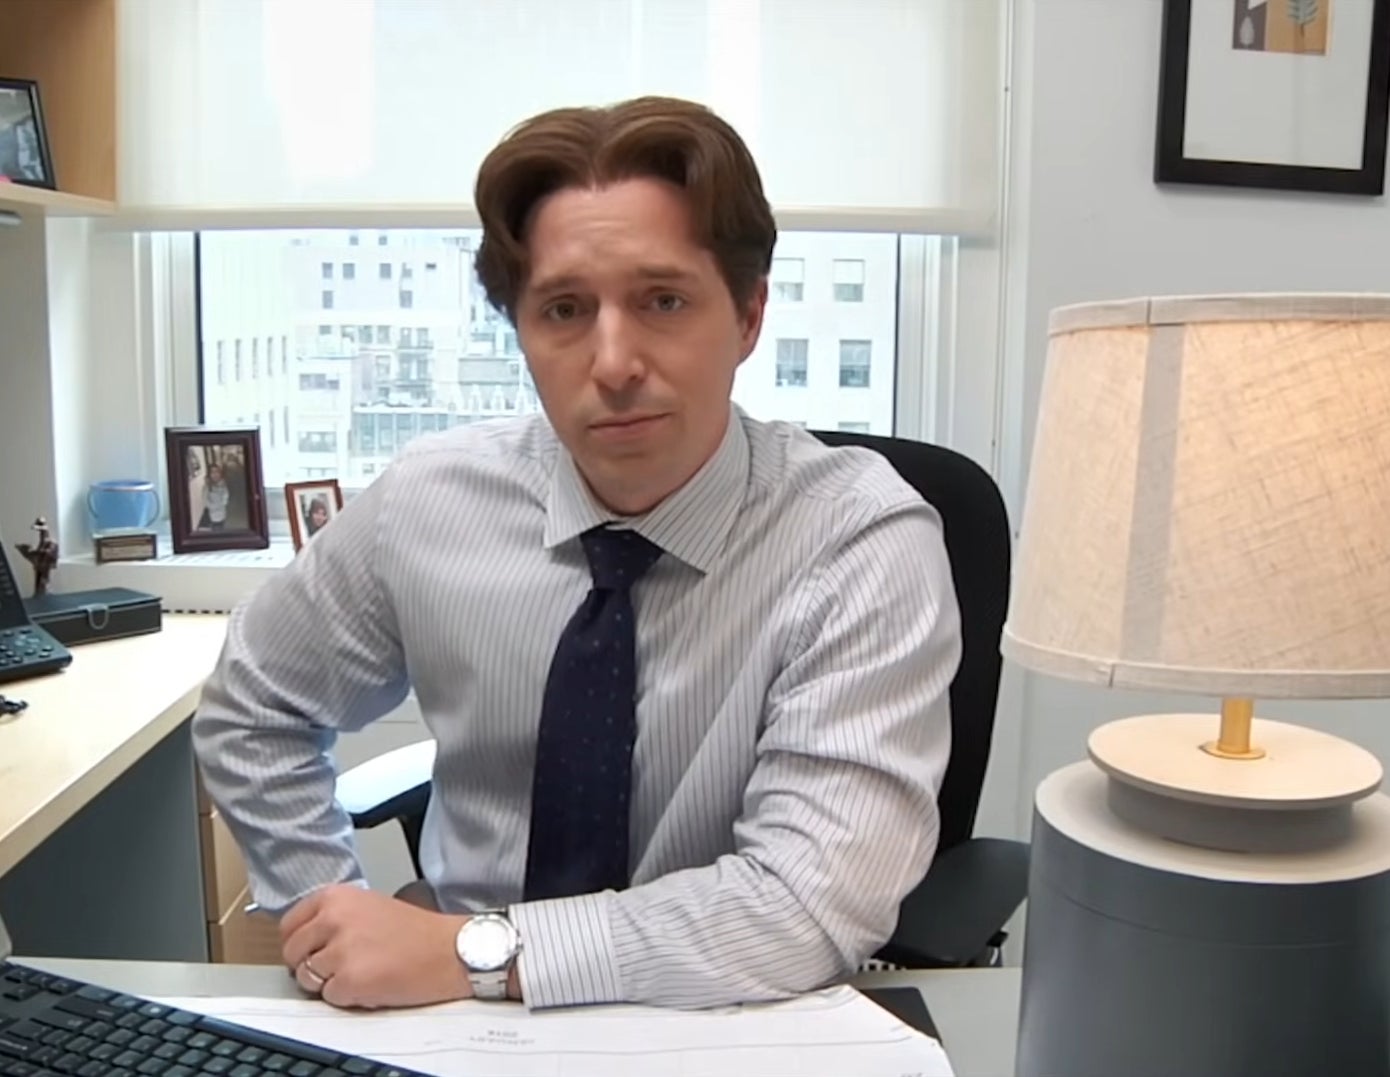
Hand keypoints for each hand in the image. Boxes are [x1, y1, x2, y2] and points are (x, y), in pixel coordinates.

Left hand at [280, 884, 469, 1008]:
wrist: (450, 950)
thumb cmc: (417, 931)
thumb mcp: (369, 905)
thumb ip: (334, 916)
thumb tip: (304, 940)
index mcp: (336, 896)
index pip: (289, 925)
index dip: (298, 943)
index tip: (310, 951)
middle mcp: (333, 918)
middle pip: (292, 953)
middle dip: (309, 965)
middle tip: (339, 966)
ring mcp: (340, 950)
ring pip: (307, 978)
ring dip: (329, 982)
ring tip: (361, 972)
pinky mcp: (349, 980)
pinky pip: (329, 997)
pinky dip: (347, 997)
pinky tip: (372, 984)